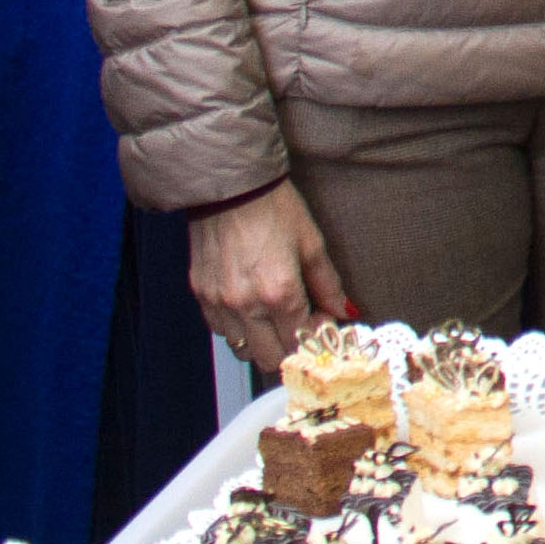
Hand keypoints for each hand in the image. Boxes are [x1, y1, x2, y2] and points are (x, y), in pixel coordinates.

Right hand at [189, 182, 355, 374]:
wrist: (228, 186)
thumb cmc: (272, 206)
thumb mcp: (311, 242)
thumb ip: (328, 284)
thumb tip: (344, 310)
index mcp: (278, 292)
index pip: (302, 340)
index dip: (317, 336)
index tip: (323, 321)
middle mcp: (245, 305)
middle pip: (272, 357)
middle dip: (292, 348)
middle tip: (302, 323)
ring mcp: (219, 303)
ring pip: (244, 350)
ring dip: (264, 342)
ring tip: (276, 317)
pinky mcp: (200, 295)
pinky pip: (221, 331)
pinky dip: (239, 329)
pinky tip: (251, 307)